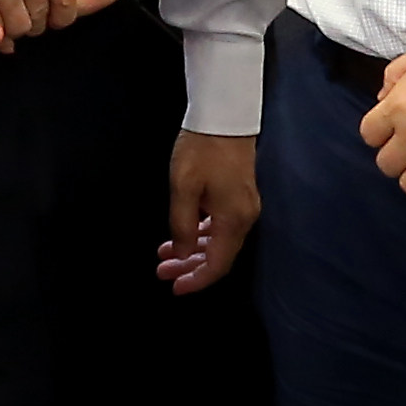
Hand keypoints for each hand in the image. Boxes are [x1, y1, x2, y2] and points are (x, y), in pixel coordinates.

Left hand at [159, 131, 260, 292]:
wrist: (225, 117)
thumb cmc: (202, 150)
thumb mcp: (184, 187)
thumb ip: (181, 224)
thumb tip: (181, 254)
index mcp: (234, 220)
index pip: (218, 264)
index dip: (197, 280)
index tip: (174, 288)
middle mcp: (244, 218)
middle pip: (218, 255)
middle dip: (189, 266)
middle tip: (162, 271)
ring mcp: (243, 207)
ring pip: (217, 241)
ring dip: (191, 250)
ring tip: (164, 255)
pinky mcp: (237, 196)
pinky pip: (219, 226)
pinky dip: (199, 233)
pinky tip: (182, 233)